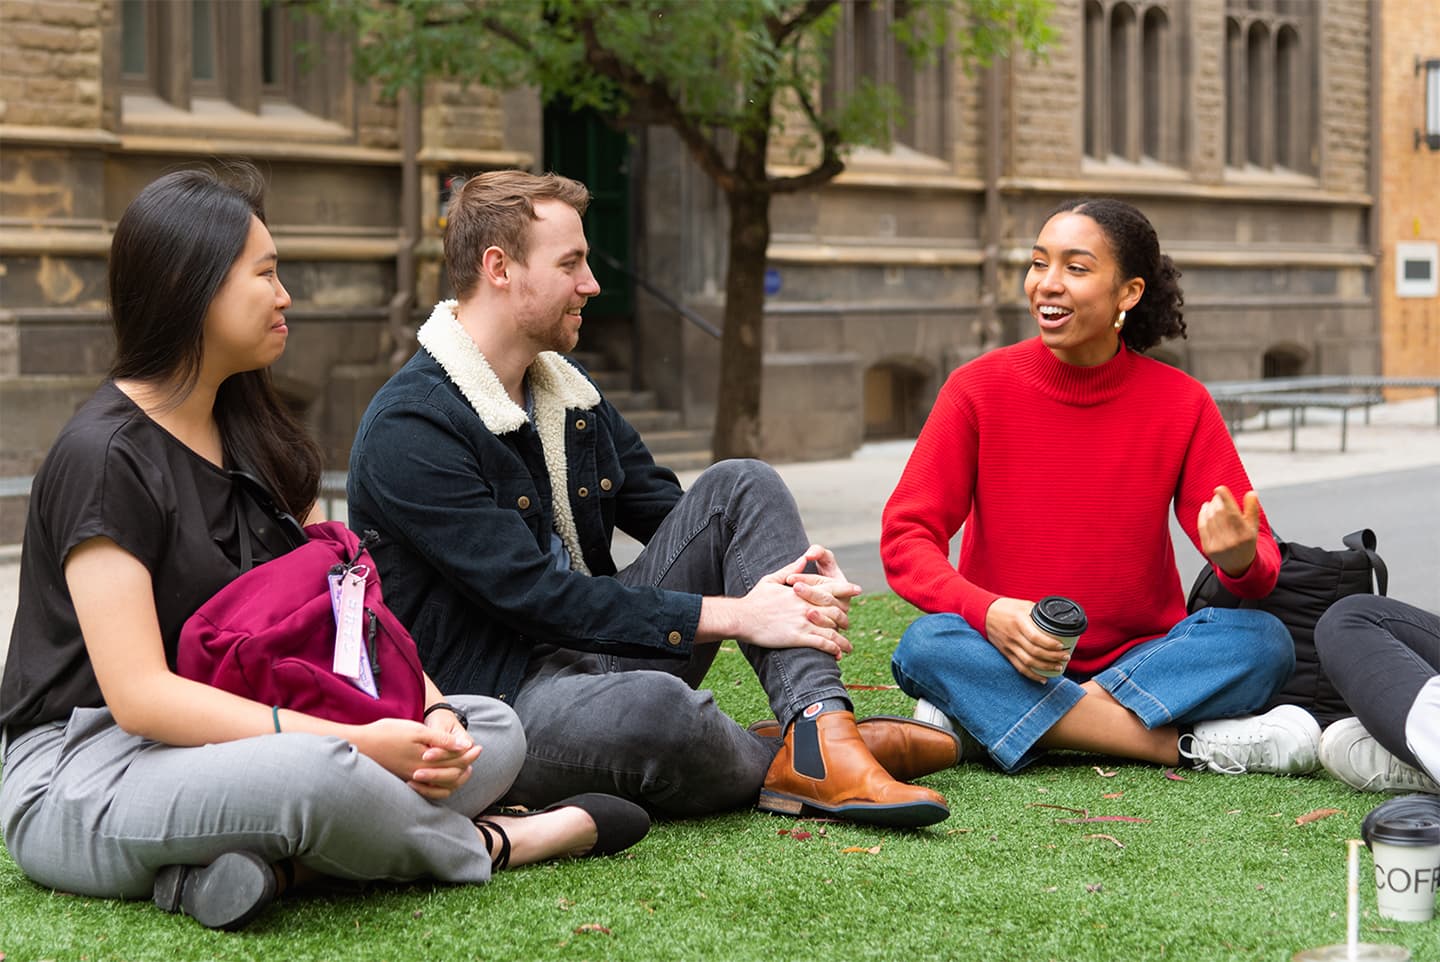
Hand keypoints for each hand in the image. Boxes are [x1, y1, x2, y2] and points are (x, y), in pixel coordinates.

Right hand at [352, 717, 480, 799]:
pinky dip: (440, 785)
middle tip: (476, 753)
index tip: (478, 747)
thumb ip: (441, 740)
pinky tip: (442, 776)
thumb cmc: (387, 734)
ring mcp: (412, 780)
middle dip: (466, 763)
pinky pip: (428, 790)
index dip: (469, 754)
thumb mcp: (416, 731)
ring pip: (442, 785)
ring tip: (464, 766)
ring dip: (455, 776)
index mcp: (426, 762)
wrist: (360, 744)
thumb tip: (464, 745)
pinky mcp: (404, 781)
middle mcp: (420, 775)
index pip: (456, 762)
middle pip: (451, 774)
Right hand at [718, 550, 855, 657]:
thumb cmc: (755, 599)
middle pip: (835, 611)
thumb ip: (790, 569)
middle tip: (849, 624)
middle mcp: (806, 606)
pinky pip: (822, 643)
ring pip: (832, 630)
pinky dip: (833, 649)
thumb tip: (803, 559)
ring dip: (843, 640)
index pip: (829, 589)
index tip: (857, 590)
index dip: (845, 589)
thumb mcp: (772, 579)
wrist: (742, 617)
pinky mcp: (798, 637)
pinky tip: (838, 654)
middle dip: (845, 618)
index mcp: (801, 591)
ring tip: (848, 647)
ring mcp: (803, 622)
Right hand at [984, 597, 1069, 682]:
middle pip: (1035, 652)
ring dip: (1045, 667)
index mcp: (1019, 622)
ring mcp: (1008, 646)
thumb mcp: (1023, 605)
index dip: (1050, 644)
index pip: (1036, 637)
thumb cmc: (1006, 607)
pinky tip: (1043, 679)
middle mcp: (1013, 635)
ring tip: (1058, 668)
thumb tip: (1057, 621)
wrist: (983, 612)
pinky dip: (1032, 675)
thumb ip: (1038, 613)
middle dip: (1053, 657)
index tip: (1063, 646)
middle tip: (1066, 657)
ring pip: (1028, 662)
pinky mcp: (1006, 653)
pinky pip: (1019, 667)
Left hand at [1198, 485, 1260, 577]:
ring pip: (1210, 519)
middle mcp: (1231, 540)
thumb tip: (1251, 493)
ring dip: (1210, 507)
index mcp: (1245, 534)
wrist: (1239, 565)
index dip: (1225, 498)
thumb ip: (1253, 509)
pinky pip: (1202, 527)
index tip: (1219, 488)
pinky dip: (1202, 515)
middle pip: (1219, 514)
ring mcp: (1218, 545)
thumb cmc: (1246, 542)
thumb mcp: (1254, 527)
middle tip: (1218, 495)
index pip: (1232, 513)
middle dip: (1217, 501)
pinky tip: (1205, 509)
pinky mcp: (1207, 548)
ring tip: (1213, 502)